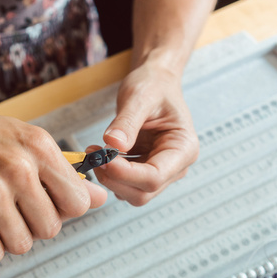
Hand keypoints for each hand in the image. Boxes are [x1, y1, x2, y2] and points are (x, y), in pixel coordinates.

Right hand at [0, 109, 107, 263]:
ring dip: (5, 237)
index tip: (44, 204)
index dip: (64, 211)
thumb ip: (60, 171)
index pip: (79, 201)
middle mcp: (18, 166)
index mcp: (38, 146)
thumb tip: (100, 199)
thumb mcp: (20, 141)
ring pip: (22, 244)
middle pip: (51, 229)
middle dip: (32, 226)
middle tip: (8, 209)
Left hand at [93, 61, 198, 205]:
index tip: (102, 157)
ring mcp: (161, 173)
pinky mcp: (145, 173)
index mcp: (184, 149)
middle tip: (93, 155)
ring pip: (132, 194)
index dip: (125, 173)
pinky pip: (125, 185)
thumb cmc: (153, 87)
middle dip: (114, 178)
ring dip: (109, 178)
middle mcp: (176, 167)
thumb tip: (112, 144)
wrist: (155, 84)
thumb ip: (127, 121)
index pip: (154, 177)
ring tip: (95, 151)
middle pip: (142, 193)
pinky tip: (102, 154)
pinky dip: (109, 174)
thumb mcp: (139, 97)